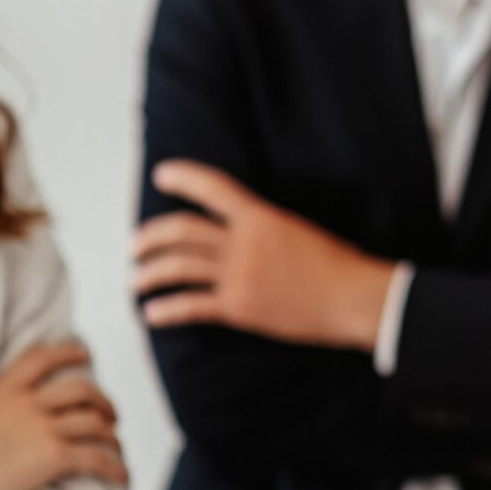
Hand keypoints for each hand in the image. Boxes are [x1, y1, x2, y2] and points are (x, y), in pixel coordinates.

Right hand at [0, 342, 127, 489]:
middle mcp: (28, 403)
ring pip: (95, 424)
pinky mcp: (54, 456)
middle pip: (82, 390)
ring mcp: (42, 428)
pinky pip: (97, 458)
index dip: (68, 352)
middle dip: (103, 401)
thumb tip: (29, 403)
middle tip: (111, 415)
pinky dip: (115, 467)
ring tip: (115, 445)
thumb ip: (4, 401)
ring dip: (112, 435)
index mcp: (6, 390)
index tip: (85, 355)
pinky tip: (122, 475)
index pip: (42, 358)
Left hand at [133, 161, 397, 349]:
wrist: (354, 298)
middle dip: (150, 237)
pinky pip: (192, 306)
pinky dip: (167, 310)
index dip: (183, 178)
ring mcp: (239, 275)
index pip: (212, 188)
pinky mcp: (240, 308)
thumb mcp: (299, 229)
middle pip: (182, 231)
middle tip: (136, 245)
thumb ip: (264, 228)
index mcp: (260, 217)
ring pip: (178, 267)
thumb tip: (241, 229)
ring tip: (136, 280)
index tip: (162, 175)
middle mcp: (243, 242)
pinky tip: (152, 313)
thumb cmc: (337, 265)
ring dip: (149, 273)